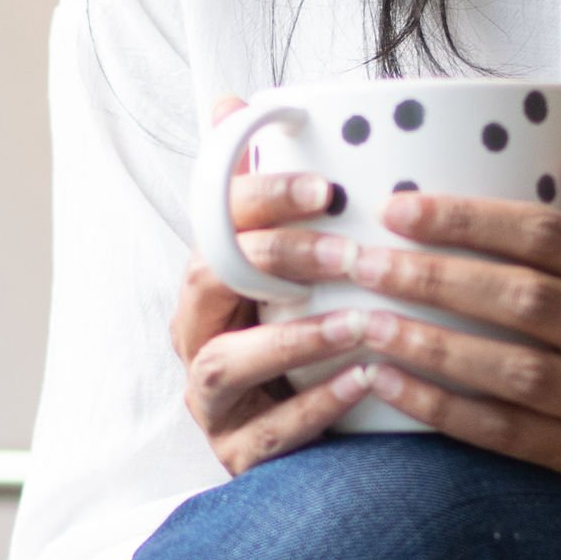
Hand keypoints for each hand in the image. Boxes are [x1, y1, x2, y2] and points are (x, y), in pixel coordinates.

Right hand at [171, 96, 380, 475]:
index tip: (326, 188)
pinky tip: (362, 383)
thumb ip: (273, 192)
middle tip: (347, 251)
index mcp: (207, 282)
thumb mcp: (298, 264)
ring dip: (290, 339)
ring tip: (356, 323)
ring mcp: (213, 403)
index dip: (260, 198)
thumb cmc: (310, 336)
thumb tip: (229, 101)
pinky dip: (313, 408)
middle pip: (206, 284)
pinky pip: (265, 436)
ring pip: (223, 365)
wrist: (324, 445)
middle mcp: (198, 338)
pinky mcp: (239, 457)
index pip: (212, 224)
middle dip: (274, 262)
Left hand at [238, 151, 560, 518]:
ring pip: (512, 371)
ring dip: (431, 346)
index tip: (400, 208)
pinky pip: (505, 433)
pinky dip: (442, 409)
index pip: (555, 238)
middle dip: (437, 279)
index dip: (474, 221)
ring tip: (362, 320)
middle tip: (363, 261)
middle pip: (527, 301)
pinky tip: (385, 383)